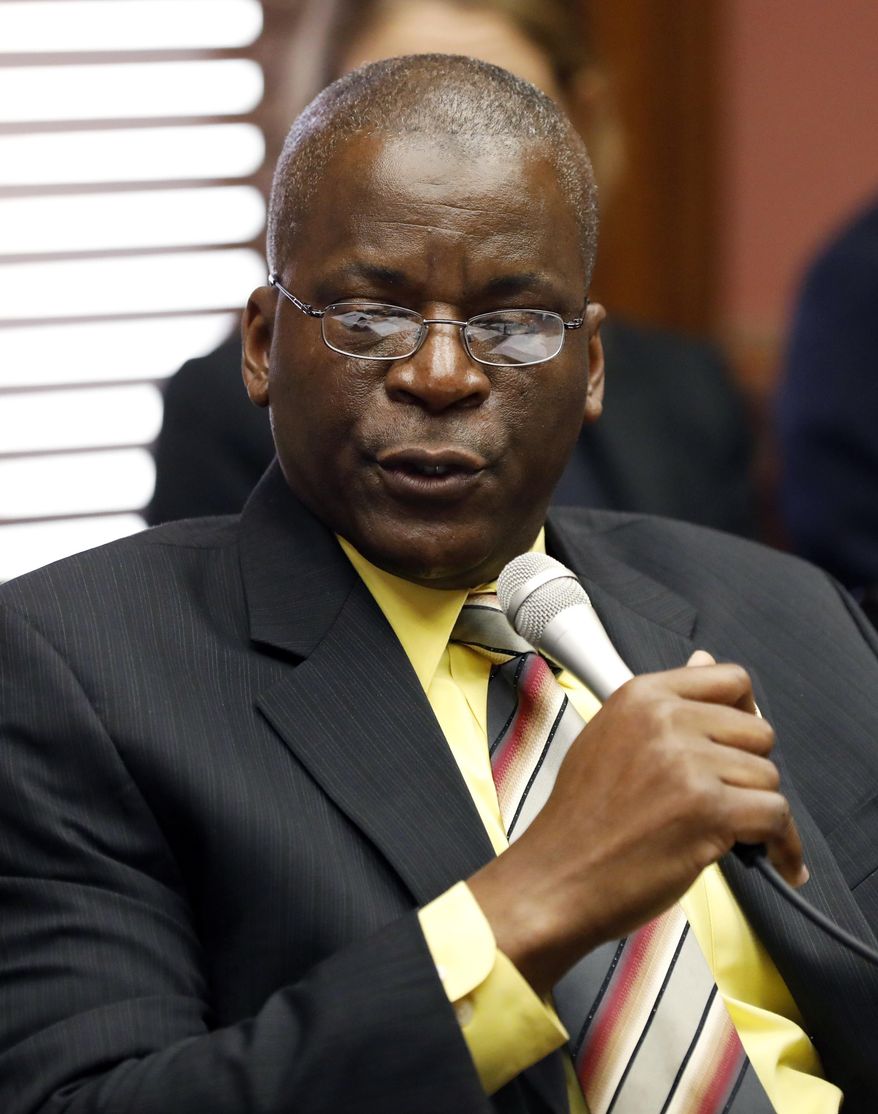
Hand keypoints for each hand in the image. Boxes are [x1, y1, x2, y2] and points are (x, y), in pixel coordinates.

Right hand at [468, 651, 804, 994]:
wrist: (556, 877)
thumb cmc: (580, 819)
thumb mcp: (609, 737)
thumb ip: (661, 705)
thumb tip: (704, 661)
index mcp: (641, 696)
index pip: (729, 679)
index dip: (743, 714)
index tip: (737, 744)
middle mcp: (665, 719)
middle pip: (758, 731)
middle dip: (749, 771)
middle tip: (723, 802)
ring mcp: (686, 762)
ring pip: (768, 776)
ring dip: (757, 811)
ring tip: (729, 836)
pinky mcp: (706, 809)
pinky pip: (777, 816)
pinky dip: (782, 846)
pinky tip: (776, 863)